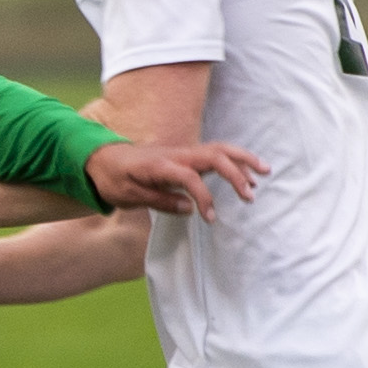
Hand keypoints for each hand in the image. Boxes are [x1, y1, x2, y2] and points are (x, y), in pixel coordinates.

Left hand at [85, 140, 267, 219]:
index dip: (203, 197)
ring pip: (219, 149)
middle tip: (251, 194)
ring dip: (243, 159)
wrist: (103, 159)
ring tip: (264, 172)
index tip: (210, 218)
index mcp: (160, 165)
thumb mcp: (129, 197)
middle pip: (214, 155)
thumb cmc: (115, 180)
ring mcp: (183, 152)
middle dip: (236, 172)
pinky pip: (215, 152)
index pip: (190, 177)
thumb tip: (190, 209)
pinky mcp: (187, 155)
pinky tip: (249, 172)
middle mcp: (176, 154)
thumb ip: (160, 202)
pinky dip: (235, 159)